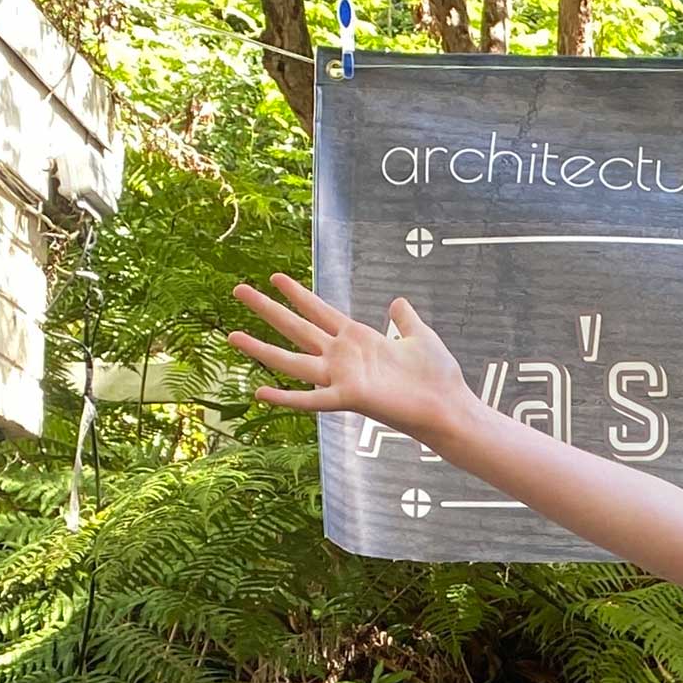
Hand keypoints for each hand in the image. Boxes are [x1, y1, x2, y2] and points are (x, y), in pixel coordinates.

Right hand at [228, 275, 475, 446]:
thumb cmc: (438, 376)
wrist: (450, 406)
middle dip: (268, 309)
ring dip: (262, 350)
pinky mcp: (350, 397)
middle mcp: (343, 357)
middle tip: (238, 289)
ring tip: (232, 335)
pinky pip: (311, 400)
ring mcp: (343, 377)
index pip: (320, 311)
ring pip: (292, 362)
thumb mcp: (420, 336)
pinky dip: (286, 398)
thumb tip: (397, 301)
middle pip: (297, 327)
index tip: (275, 277)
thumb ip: (405, 320)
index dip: (298, 294)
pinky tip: (259, 394)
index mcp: (358, 339)